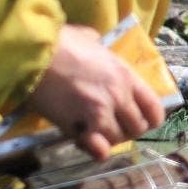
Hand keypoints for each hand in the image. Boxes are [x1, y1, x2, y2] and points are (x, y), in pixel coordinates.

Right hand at [28, 25, 165, 160]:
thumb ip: (101, 47)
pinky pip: (98, 149)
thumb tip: (97, 43)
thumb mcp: (90, 38)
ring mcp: (101, 113)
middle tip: (111, 126)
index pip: (155, 108)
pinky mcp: (80, 126)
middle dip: (127, 130)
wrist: (32, 54)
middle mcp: (120, 96)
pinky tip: (86, 142)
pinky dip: (94, 150)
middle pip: (138, 128)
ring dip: (107, 139)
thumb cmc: (60, 42)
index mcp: (126, 75)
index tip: (139, 119)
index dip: (150, 118)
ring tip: (95, 132)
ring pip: (117, 139)